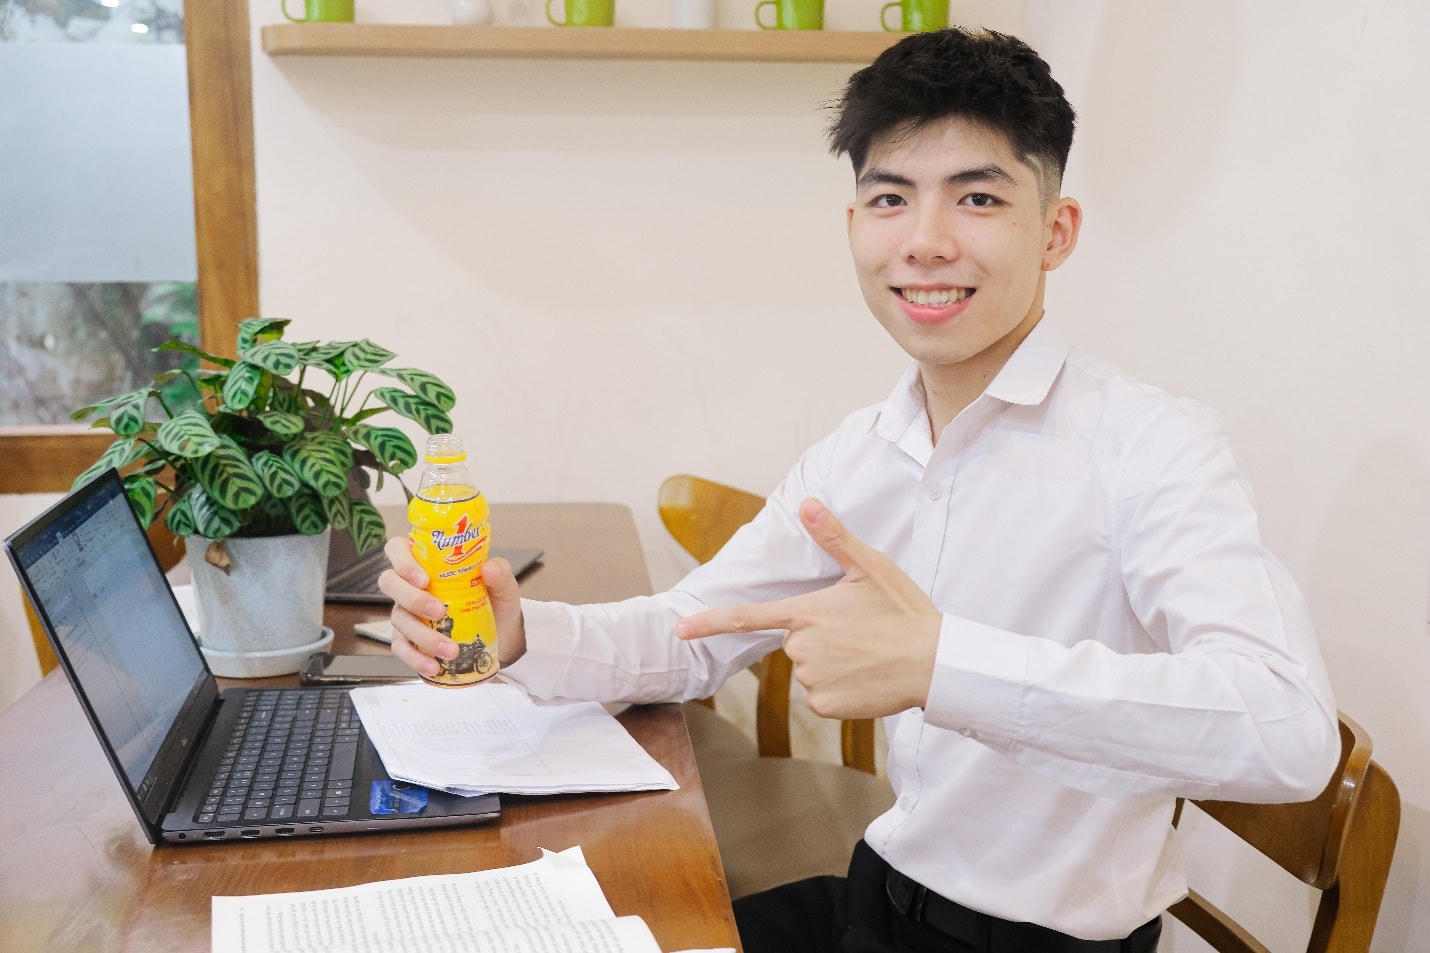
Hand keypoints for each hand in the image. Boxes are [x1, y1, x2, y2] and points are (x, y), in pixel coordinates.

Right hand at [377, 537, 526, 678]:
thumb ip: (500, 573)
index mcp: (427, 563)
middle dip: (411, 598)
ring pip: (398, 619)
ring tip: (450, 649)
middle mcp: (410, 586)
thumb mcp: (503, 585)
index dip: (403, 561)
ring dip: (423, 635)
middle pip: (389, 582)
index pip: (398, 549)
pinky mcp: (407, 640)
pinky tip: (434, 666)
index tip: (424, 579)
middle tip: (439, 611)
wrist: (500, 634)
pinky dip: (416, 658)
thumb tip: (489, 568)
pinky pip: (401, 649)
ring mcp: (406, 613)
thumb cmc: (494, 601)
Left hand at [675, 499, 939, 719]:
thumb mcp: (870, 568)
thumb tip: (807, 502)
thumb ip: (833, 537)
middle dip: (820, 638)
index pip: (747, 617)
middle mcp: (801, 648)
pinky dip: (840, 690)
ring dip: (831, 664)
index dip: (710, 624)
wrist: (935, 663)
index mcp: (806, 612)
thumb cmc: (904, 612)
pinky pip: (820, 696)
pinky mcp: (825, 705)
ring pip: (808, 670)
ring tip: (868, 654)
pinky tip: (866, 678)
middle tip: (861, 633)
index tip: (680, 631)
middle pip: (794, 643)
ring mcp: (811, 679)